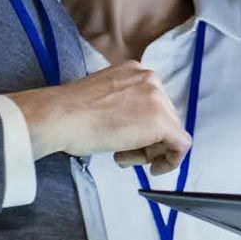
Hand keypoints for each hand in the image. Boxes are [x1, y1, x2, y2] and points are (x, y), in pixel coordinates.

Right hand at [7, 60, 191, 174]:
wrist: (59, 116)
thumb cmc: (70, 113)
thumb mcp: (103, 98)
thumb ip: (124, 104)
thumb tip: (133, 124)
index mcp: (136, 71)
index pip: (152, 104)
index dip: (142, 127)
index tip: (128, 141)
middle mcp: (151, 79)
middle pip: (164, 117)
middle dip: (147, 140)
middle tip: (124, 153)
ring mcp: (158, 98)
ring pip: (170, 131)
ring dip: (149, 150)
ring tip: (122, 156)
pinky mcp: (161, 121)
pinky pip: (181, 144)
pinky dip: (171, 160)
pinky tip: (154, 168)